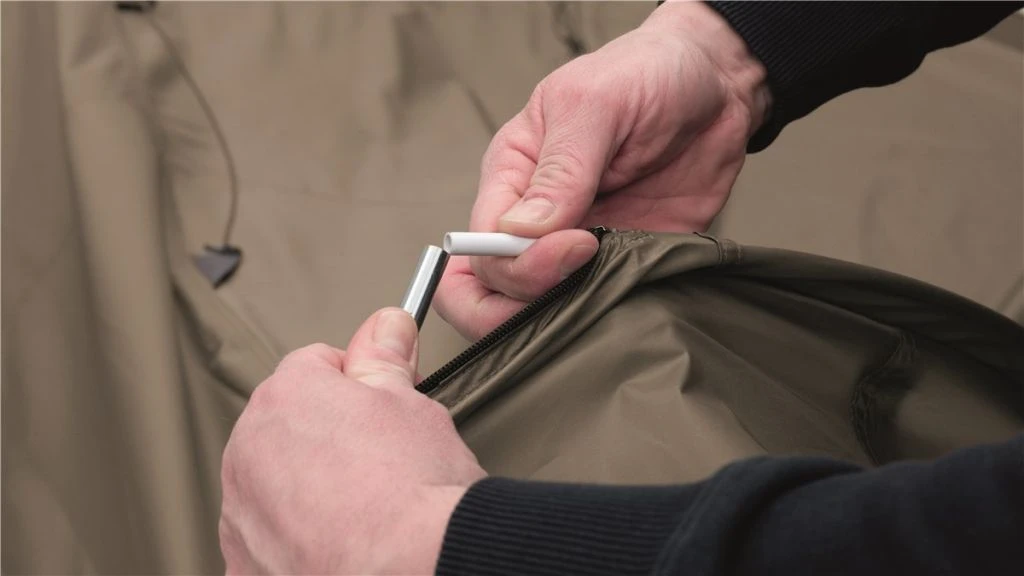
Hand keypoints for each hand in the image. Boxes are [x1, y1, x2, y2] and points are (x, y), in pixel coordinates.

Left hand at [219, 308, 486, 573]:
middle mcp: (248, 451)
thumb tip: (385, 326)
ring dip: (308, 488)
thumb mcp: (409, 402)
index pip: (317, 367)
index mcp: (285, 396)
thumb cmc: (414, 490)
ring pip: (274, 484)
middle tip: (382, 458)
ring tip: (364, 506)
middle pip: (289, 425)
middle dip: (330, 435)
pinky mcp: (244, 568)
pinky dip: (293, 541)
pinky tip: (337, 543)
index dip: (363, 384)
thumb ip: (384, 357)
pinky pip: (265, 541)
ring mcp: (240, 515)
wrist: (411, 568)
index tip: (389, 403)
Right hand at [436, 1, 769, 339]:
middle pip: (490, 293)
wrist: (717, 86)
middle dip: (518, 307)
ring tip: (612, 282)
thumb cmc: (644, 75)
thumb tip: (518, 233)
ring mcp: (578, 248)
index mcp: (511, 178)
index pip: (478, 249)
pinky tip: (636, 289)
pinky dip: (611, 314)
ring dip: (566, 314)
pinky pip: (600, 308)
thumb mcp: (594, 104)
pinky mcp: (622, 265)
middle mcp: (535, 221)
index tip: (578, 244)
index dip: (515, 265)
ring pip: (541, 311)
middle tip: (576, 285)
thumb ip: (560, 170)